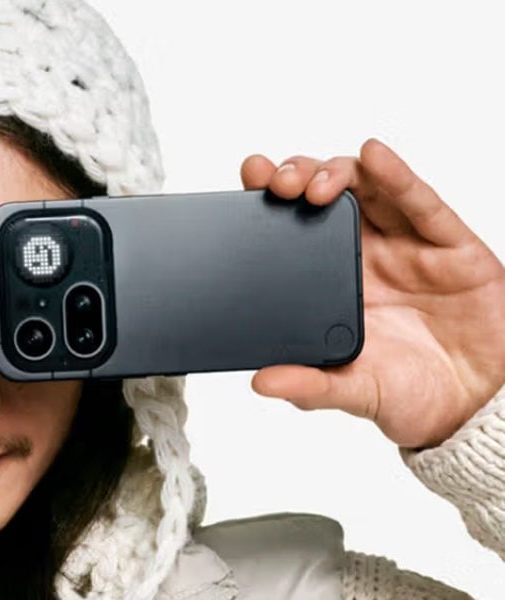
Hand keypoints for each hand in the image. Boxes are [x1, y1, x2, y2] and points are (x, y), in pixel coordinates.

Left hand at [240, 139, 504, 447]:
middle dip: (297, 177)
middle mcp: (364, 252)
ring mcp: (405, 243)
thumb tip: (262, 382)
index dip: (268, 199)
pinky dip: (397, 175)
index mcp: (331, 280)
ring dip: (337, 172)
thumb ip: (311, 386)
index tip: (247, 180)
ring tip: (317, 183)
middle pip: (324, 194)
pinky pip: (421, 202)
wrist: (475, 405)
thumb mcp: (354, 392)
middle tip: (276, 184)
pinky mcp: (449, 244)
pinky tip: (375, 157)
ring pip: (367, 188)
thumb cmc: (412, 392)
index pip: (292, 226)